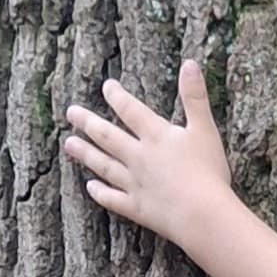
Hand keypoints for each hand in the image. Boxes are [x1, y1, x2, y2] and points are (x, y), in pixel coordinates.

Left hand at [64, 58, 234, 248]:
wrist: (201, 214)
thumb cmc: (207, 171)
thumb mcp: (205, 129)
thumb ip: (195, 96)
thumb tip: (189, 62)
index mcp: (156, 136)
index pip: (131, 111)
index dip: (118, 97)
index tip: (106, 87)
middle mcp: (139, 157)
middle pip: (108, 136)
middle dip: (88, 122)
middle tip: (70, 113)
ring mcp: (135, 183)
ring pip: (104, 165)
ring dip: (86, 153)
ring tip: (69, 144)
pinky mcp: (137, 208)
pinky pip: (113, 199)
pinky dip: (100, 193)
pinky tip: (90, 187)